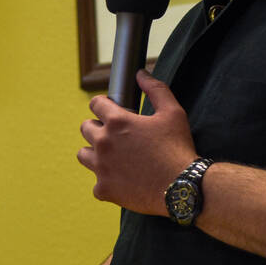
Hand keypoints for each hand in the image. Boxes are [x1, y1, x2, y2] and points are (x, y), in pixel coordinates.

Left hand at [77, 69, 197, 214]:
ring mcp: (101, 167)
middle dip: (98, 128)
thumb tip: (141, 74)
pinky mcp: (104, 189)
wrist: (182, 188)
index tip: (111, 112)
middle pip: (85, 128)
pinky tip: (121, 181)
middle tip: (116, 136)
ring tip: (113, 157)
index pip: (95, 104)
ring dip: (95, 153)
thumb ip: (155, 89)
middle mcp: (104, 142)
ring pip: (83, 154)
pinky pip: (96, 183)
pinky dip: (106, 182)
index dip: (104, 105)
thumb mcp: (173, 113)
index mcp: (117, 121)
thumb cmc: (178, 149)